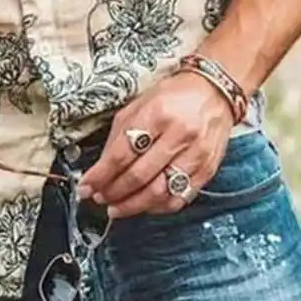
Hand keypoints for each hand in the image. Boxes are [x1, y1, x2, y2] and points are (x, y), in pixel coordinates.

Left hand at [78, 72, 234, 218]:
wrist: (214, 92)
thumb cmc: (174, 96)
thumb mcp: (139, 105)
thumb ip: (120, 135)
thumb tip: (101, 168)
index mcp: (157, 114)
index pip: (122, 153)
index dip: (101, 174)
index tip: (86, 186)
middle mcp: (179, 134)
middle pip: (138, 176)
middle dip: (113, 192)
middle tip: (99, 198)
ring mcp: (196, 154)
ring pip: (159, 192)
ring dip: (132, 206)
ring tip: (116, 208)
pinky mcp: (207, 169)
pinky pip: (179, 198)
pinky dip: (157, 207)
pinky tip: (144, 205)